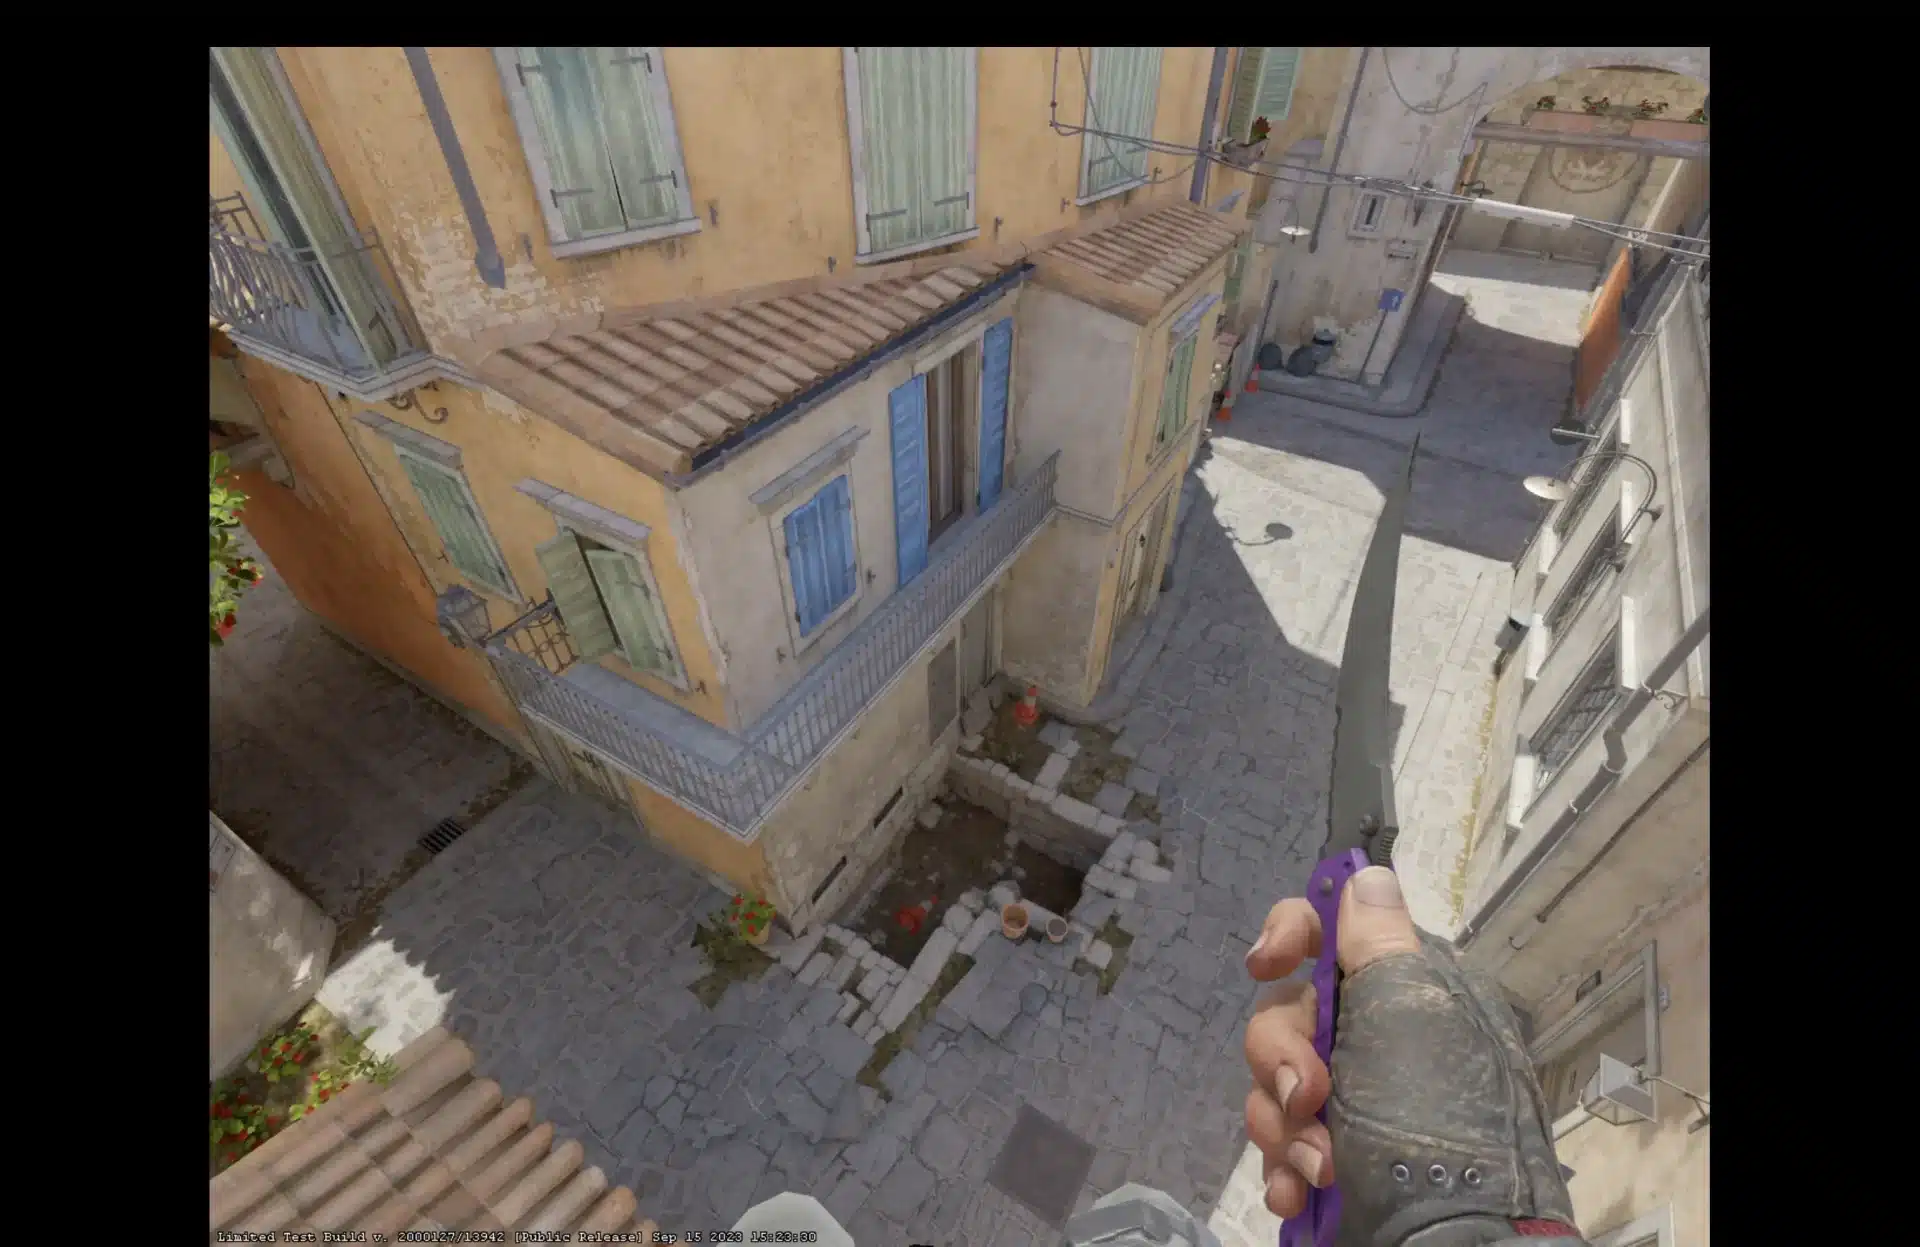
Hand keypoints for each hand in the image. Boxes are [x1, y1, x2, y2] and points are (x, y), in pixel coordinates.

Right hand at [1241, 866, 1421, 1217]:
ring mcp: (1348, 1102)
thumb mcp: (1415, 1017)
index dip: (1287, 933)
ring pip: (1271, 1082)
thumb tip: (1365, 871)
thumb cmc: (1440, 1122)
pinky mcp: (1328, 1158)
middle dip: (1283, 1058)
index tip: (1267, 962)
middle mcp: (1371, 1039)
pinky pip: (1276, 1143)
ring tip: (1318, 1167)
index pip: (1329, 929)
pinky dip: (1282, 1169)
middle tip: (1312, 1098)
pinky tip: (1296, 1192)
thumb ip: (1380, 942)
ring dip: (1282, 1125)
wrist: (1458, 1242)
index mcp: (1399, 992)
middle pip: (1284, 1012)